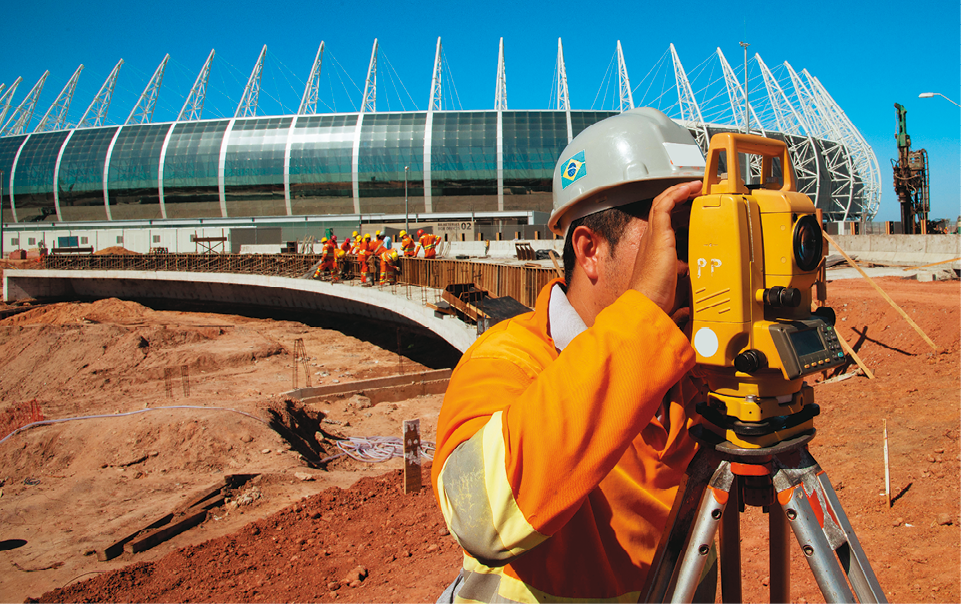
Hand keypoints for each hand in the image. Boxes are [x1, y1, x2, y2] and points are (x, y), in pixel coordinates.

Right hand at [629, 181, 701, 313]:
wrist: (646, 302)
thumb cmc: (655, 299)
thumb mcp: (672, 290)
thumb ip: (680, 289)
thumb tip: (688, 298)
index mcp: (653, 250)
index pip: (662, 223)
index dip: (675, 211)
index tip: (690, 207)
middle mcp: (650, 240)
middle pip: (660, 209)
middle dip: (677, 197)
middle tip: (694, 191)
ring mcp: (652, 235)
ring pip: (661, 202)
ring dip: (678, 191)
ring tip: (693, 186)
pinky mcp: (658, 234)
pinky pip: (664, 205)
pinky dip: (676, 193)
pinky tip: (689, 188)